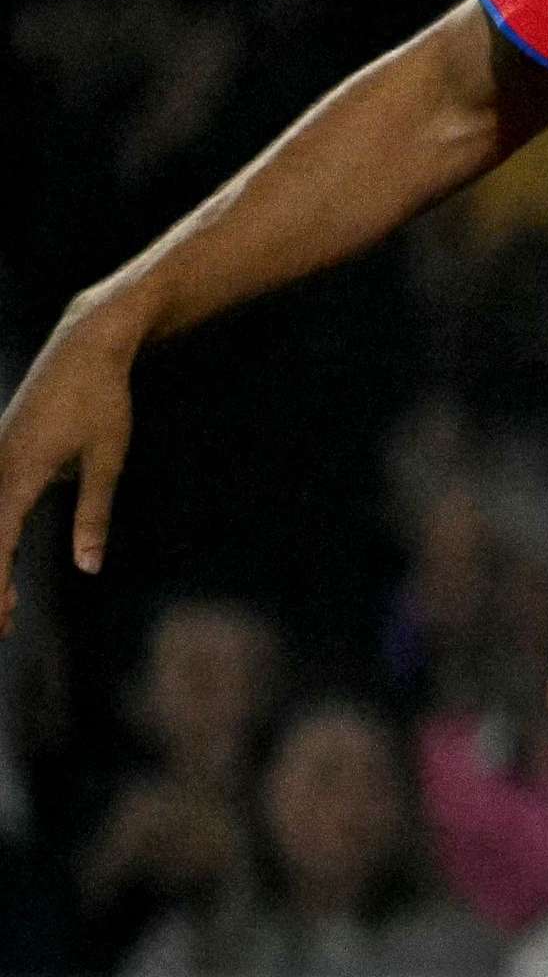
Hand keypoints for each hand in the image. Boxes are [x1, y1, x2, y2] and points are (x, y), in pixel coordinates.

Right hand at [0, 297, 140, 636]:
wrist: (86, 346)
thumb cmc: (103, 401)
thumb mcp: (108, 460)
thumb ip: (94, 515)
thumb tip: (88, 567)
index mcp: (18, 473)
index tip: (1, 619)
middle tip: (4, 629)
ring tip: (8, 608)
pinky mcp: (4, 450)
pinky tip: (6, 559)